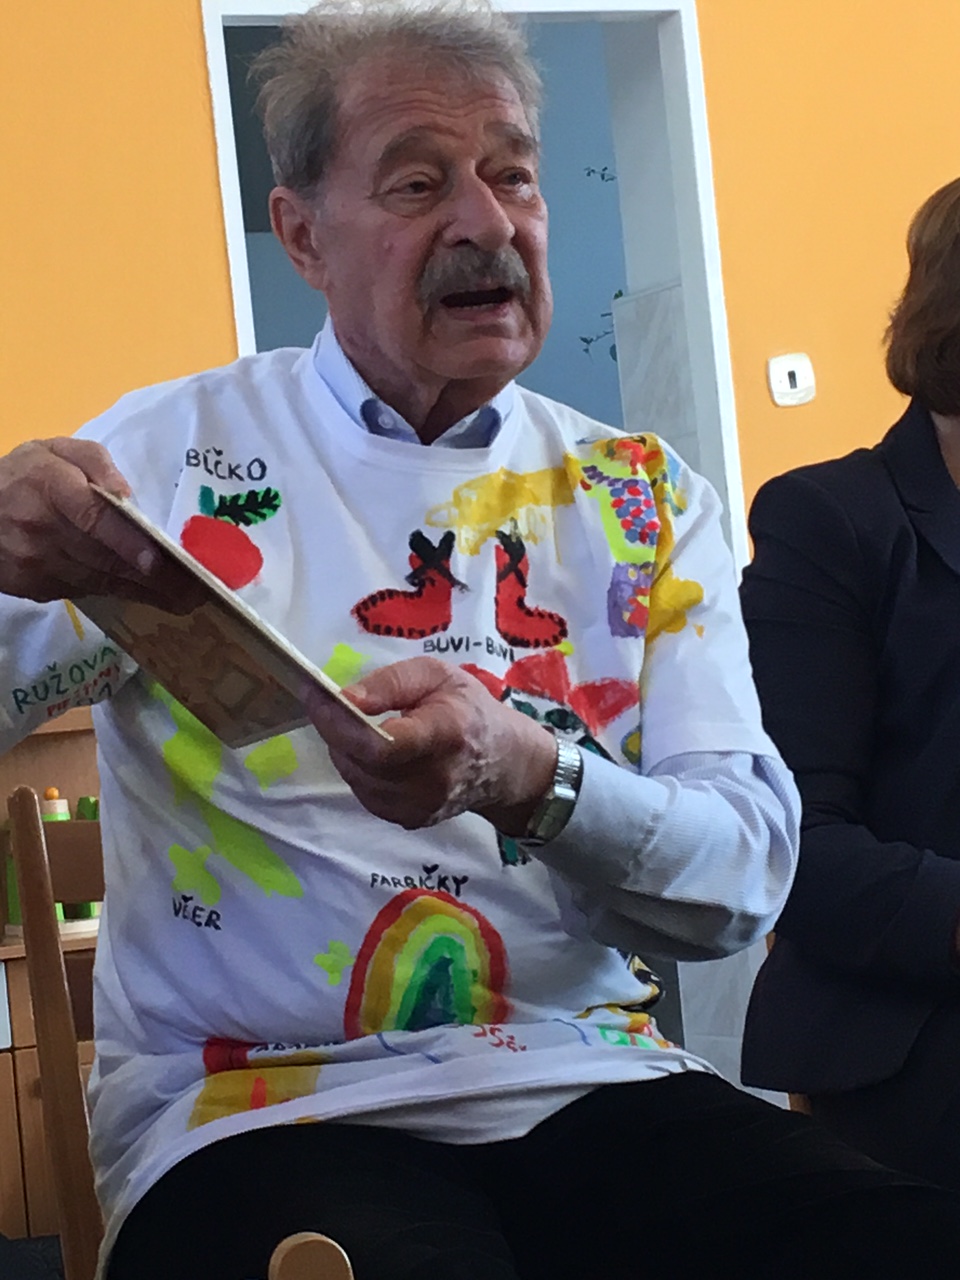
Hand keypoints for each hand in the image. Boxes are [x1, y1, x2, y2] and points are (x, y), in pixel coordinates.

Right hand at [0, 437, 200, 608]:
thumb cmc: (20, 476)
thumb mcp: (54, 450)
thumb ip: (95, 462)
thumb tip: (125, 496)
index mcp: (51, 487)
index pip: (92, 517)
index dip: (126, 541)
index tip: (156, 560)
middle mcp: (43, 530)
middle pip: (105, 558)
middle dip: (152, 578)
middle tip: (196, 591)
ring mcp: (37, 564)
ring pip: (99, 581)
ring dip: (142, 592)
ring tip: (181, 599)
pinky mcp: (35, 588)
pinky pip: (85, 591)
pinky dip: (116, 592)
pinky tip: (145, 595)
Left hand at [306, 656, 557, 832]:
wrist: (504, 763)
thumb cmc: (469, 709)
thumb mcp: (437, 675)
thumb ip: (391, 683)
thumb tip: (345, 699)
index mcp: (445, 734)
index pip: (383, 744)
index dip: (341, 723)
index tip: (317, 696)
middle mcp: (434, 779)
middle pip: (363, 762)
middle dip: (334, 730)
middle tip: (325, 704)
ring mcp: (422, 806)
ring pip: (357, 779)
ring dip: (344, 749)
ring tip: (351, 724)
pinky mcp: (411, 820)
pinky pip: (366, 793)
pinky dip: (358, 769)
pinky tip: (369, 751)